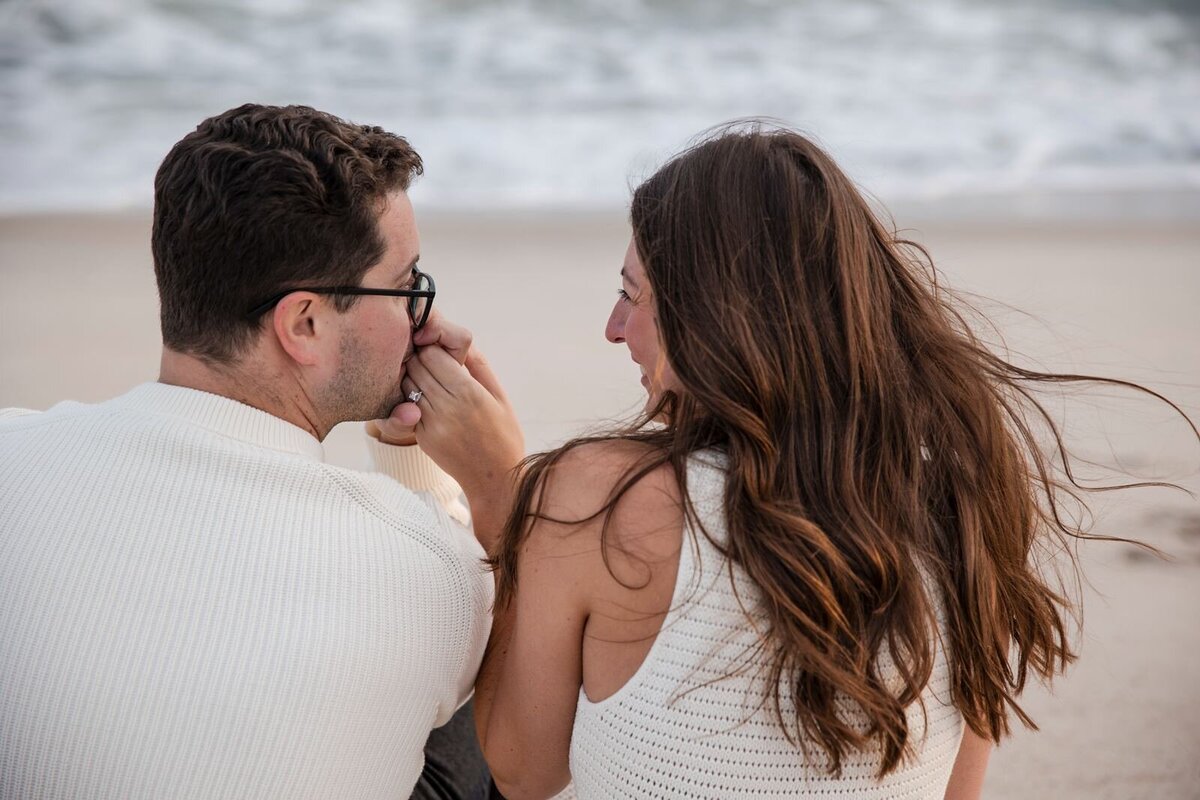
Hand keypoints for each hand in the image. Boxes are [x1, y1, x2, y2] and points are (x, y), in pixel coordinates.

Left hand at [403, 345, 524, 515]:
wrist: (495, 480)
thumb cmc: (504, 435)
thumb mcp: (500, 397)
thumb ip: (479, 366)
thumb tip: (461, 341)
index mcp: (470, 393)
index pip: (434, 354)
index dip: (434, 347)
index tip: (441, 350)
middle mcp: (448, 407)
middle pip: (417, 366)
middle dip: (422, 359)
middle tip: (431, 361)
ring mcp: (432, 424)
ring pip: (408, 384)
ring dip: (415, 377)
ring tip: (429, 380)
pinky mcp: (422, 438)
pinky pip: (409, 407)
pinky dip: (414, 398)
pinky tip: (428, 401)